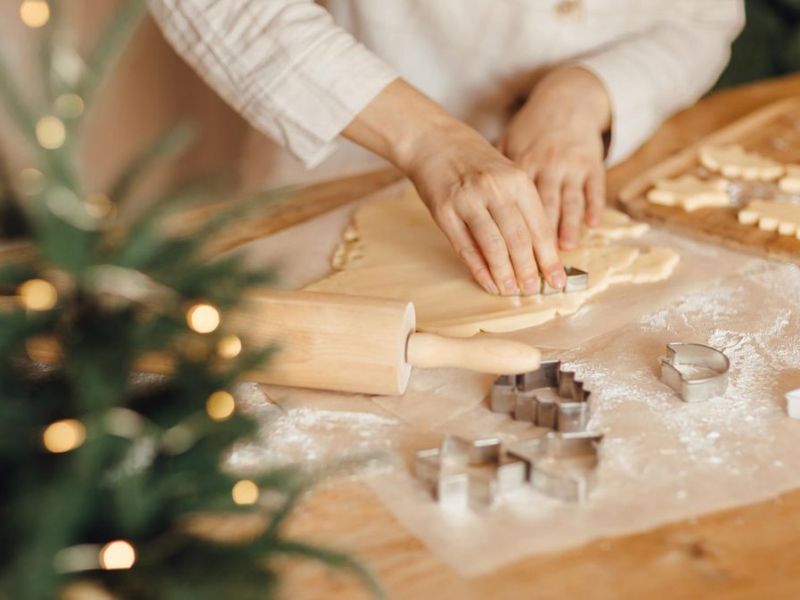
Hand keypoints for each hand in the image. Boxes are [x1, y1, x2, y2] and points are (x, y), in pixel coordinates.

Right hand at [406, 126, 564, 295]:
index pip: (540, 227)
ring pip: (493, 246)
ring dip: (504, 273)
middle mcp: (495, 189)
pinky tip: (487, 282)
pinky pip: (465, 247)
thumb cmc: (475, 161)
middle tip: (533, 290)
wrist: (434, 141)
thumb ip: (522, 207)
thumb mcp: (507, 174)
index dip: (549, 258)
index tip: (557, 279)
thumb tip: (537, 251)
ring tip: (511, 291)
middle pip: (518, 239)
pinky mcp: (444, 212)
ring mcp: (468, 201)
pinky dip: (478, 269)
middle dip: (528, 270)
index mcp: (518, 180)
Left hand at [498, 67, 610, 249]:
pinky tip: (592, 225)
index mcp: (520, 165)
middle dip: (539, 239)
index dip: (511, 232)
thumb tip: (476, 209)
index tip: (509, 255)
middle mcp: (545, 165)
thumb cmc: (531, 131)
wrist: (566, 101)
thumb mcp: (508, 147)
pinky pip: (594, 186)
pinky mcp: (592, 162)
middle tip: (536, 263)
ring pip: (569, 199)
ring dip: (567, 225)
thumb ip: (495, 179)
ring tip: (565, 248)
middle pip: (541, 207)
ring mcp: (570, 164)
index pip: (513, 205)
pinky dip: (594, 206)